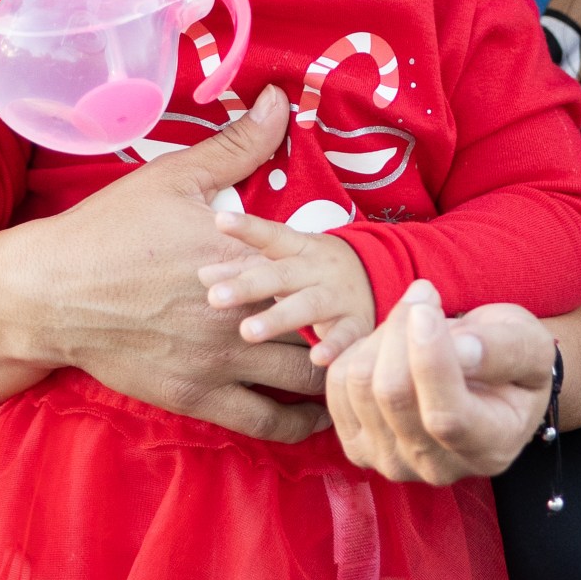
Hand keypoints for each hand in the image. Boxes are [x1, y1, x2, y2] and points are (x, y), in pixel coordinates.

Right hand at [11, 87, 332, 441]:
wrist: (51, 293)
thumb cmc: (111, 231)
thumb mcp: (174, 178)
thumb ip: (237, 146)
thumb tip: (281, 101)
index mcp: (246, 258)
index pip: (323, 272)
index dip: (348, 277)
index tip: (362, 278)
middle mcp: (244, 314)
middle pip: (327, 330)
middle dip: (352, 328)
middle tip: (370, 326)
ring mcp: (223, 361)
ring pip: (308, 381)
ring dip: (336, 374)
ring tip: (353, 367)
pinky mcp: (199, 397)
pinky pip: (268, 424)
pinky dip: (301, 424)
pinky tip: (317, 416)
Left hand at [198, 205, 374, 362]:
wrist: (379, 277)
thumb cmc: (313, 270)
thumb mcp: (285, 260)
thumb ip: (245, 267)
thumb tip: (202, 275)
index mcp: (299, 248)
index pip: (271, 235)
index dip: (247, 227)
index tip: (220, 220)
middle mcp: (318, 269)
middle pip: (281, 275)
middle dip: (249, 285)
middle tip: (215, 297)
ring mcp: (339, 295)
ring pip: (308, 305)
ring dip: (279, 318)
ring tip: (248, 331)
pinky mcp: (358, 323)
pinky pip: (346, 336)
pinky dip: (335, 348)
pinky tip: (317, 359)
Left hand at [320, 283, 553, 484]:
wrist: (486, 384)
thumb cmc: (510, 360)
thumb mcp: (529, 344)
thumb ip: (503, 349)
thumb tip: (461, 349)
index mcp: (491, 447)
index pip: (447, 416)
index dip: (430, 361)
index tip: (425, 309)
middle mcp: (438, 467)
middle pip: (394, 394)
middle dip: (402, 329)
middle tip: (424, 296)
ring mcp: (392, 462)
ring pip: (361, 384)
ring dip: (382, 335)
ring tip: (413, 319)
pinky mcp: (358, 446)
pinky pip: (339, 385)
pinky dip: (359, 351)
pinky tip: (389, 345)